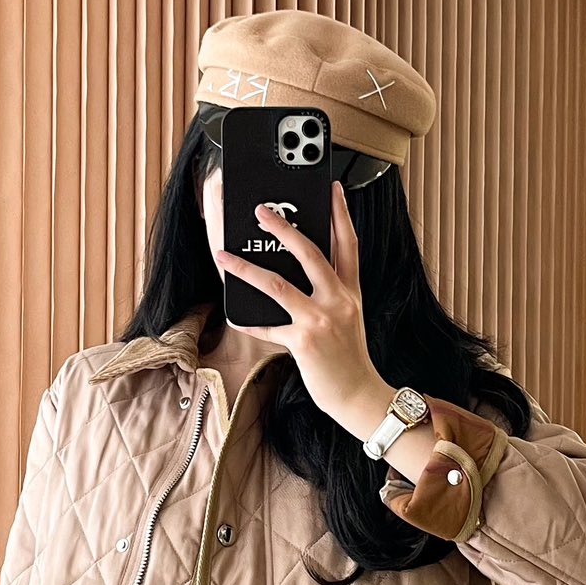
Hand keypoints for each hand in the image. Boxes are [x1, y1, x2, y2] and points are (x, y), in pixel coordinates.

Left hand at [215, 180, 393, 434]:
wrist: (360, 395)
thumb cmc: (350, 359)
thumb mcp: (349, 318)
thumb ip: (331, 294)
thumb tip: (298, 275)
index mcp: (350, 291)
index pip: (348, 243)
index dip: (341, 213)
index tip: (333, 189)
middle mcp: (338, 300)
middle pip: (310, 252)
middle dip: (283, 227)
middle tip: (261, 210)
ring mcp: (321, 320)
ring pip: (278, 284)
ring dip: (246, 268)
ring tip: (224, 255)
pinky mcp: (303, 341)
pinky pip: (267, 327)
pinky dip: (248, 321)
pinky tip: (234, 314)